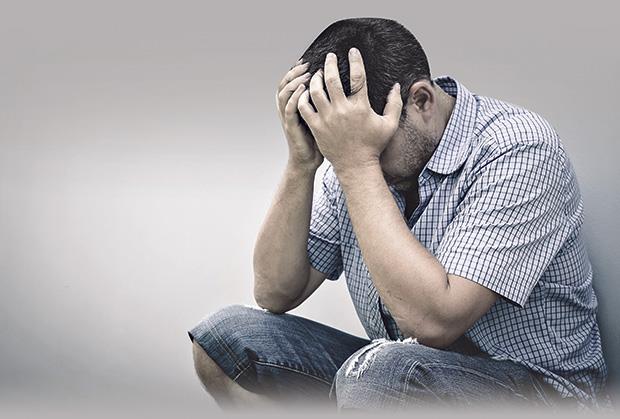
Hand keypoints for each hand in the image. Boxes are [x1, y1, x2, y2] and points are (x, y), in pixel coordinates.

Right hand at [276, 58, 323, 170]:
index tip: (309, 59)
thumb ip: (326, 100)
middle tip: (308, 64)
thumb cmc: (320, 140)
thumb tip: (342, 84)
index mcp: (295, 104)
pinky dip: (294, 97)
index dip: (297, 70)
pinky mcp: (291, 127)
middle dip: (295, 71)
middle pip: (285, 83)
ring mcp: (289, 117)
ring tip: (307, 74)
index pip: (292, 81)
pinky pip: (289, 109)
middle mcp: (289, 108)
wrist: (310, 161)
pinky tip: (304, 90)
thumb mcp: (322, 116)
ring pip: (284, 93)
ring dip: (294, 82)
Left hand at [297, 48, 401, 173]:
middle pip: (332, 79)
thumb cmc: (373, 145)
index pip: (358, 77)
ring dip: (316, 78)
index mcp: (360, 107)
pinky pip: (304, 107)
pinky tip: (306, 91)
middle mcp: (342, 110)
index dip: (355, 61)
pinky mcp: (316, 127)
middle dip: (330, 64)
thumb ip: (394, 104)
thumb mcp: (389, 125)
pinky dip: (303, 97)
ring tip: (318, 73)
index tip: (352, 51)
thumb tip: (397, 85)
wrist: (356, 166)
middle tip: (330, 56)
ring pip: (316, 91)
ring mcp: (327, 119)